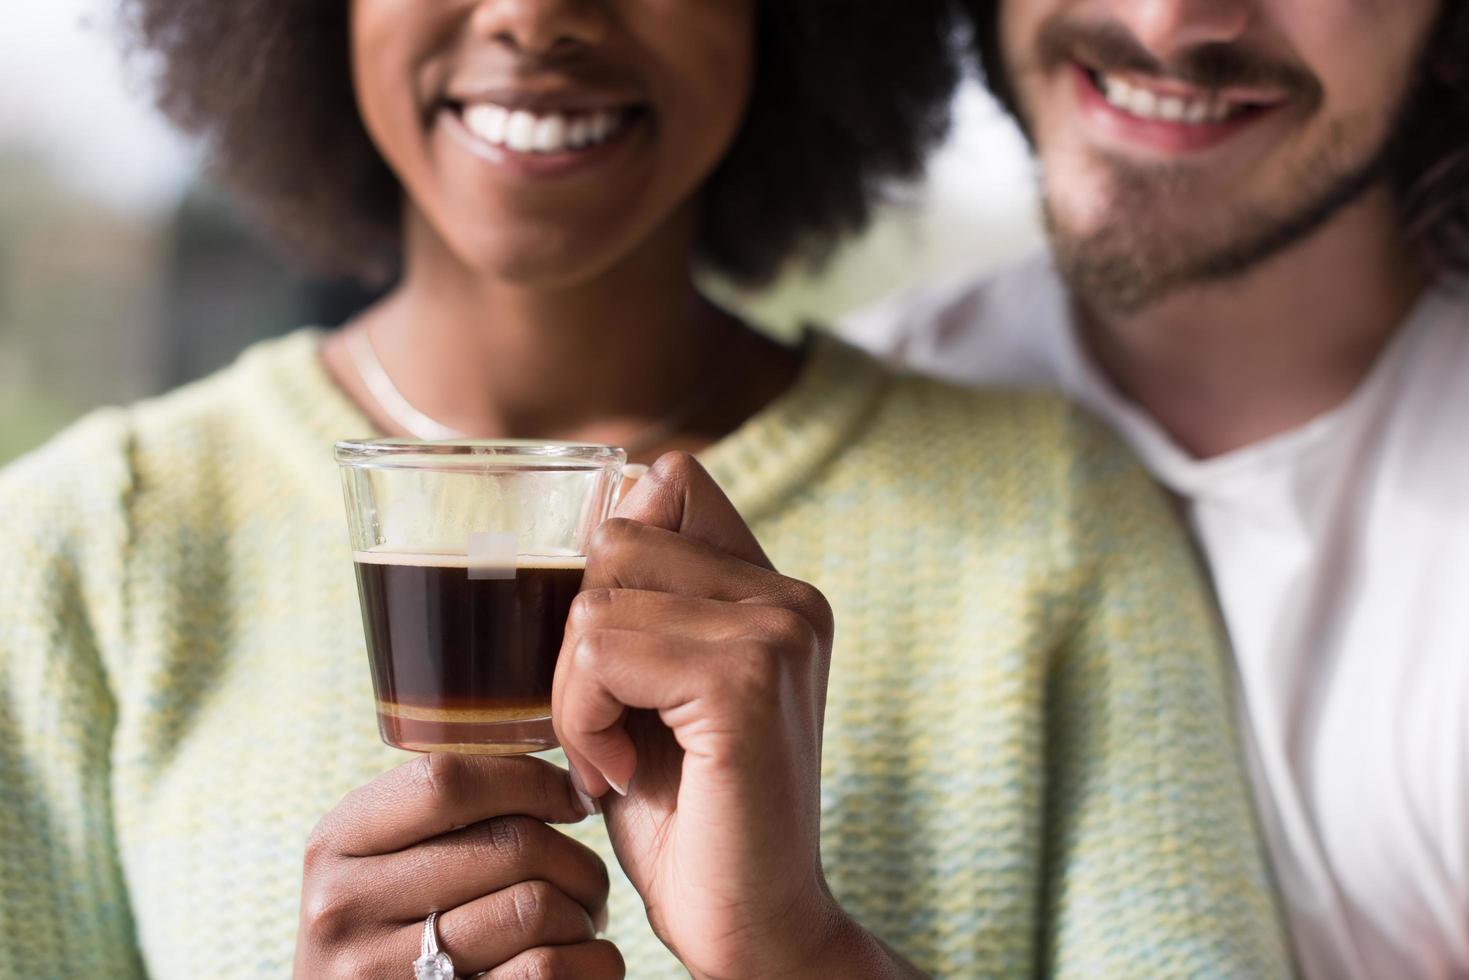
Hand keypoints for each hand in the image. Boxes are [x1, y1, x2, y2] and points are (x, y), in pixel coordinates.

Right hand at [294, 754, 622, 978]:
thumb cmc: (388, 935)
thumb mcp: (379, 866)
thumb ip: (436, 814)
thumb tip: (559, 771)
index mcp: (336, 843)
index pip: (447, 779)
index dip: (531, 779)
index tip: (573, 798)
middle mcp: (343, 905)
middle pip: (509, 844)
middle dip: (577, 858)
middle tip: (590, 879)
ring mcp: (378, 971)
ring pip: (534, 907)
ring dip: (584, 913)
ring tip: (580, 921)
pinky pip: (544, 972)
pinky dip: (592, 961)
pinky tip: (585, 958)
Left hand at [552, 453, 845, 977]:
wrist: (752, 927)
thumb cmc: (690, 816)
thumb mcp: (655, 691)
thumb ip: (642, 602)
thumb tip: (607, 502)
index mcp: (776, 592)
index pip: (671, 482)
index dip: (613, 553)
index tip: (614, 650)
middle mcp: (789, 598)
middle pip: (615, 537)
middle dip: (578, 637)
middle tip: (608, 724)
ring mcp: (775, 633)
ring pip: (594, 599)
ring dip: (573, 691)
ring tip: (616, 755)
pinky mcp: (743, 682)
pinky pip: (598, 652)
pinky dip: (582, 720)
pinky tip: (623, 774)